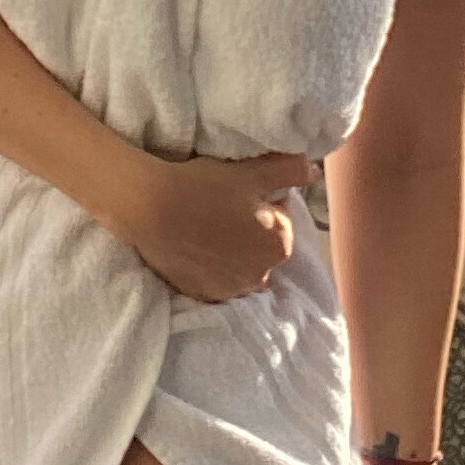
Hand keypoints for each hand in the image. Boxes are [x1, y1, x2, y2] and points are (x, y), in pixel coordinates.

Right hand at [119, 150, 316, 302]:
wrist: (149, 209)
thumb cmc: (204, 186)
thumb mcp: (252, 170)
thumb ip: (291, 170)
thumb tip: (315, 172)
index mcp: (280, 243)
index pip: (281, 215)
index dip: (260, 197)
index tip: (237, 189)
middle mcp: (263, 274)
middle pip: (262, 243)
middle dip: (250, 227)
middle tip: (220, 205)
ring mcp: (232, 289)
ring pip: (242, 263)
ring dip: (233, 249)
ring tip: (206, 226)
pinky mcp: (204, 295)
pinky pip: (217, 278)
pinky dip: (212, 266)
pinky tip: (196, 245)